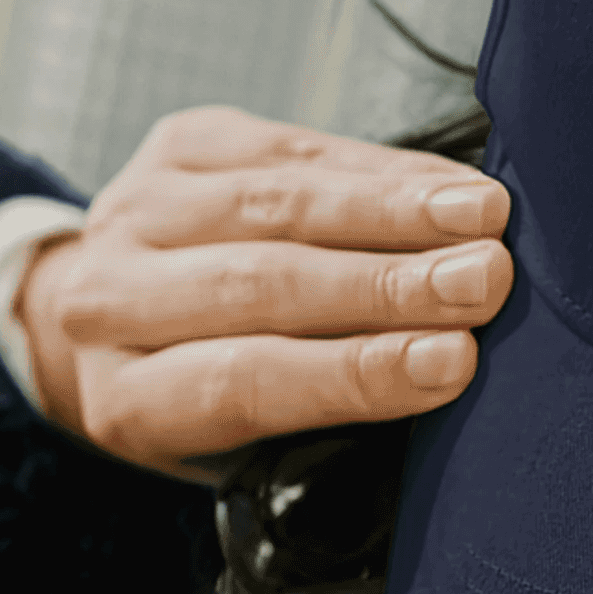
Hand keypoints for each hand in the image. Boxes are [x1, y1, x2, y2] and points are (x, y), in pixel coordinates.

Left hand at [17, 105, 513, 485]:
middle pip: (264, 284)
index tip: (451, 361)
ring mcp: (136, 211)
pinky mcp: (178, 144)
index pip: (242, 382)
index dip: (353, 371)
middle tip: (484, 281)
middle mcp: (108, 302)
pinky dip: (385, 169)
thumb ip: (321, 427)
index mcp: (125, 401)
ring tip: (483, 220)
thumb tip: (440, 382)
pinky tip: (449, 184)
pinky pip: (294, 147)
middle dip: (391, 282)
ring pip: (280, 204)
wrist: (119, 313)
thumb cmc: (209, 393)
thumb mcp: (240, 449)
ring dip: (396, 211)